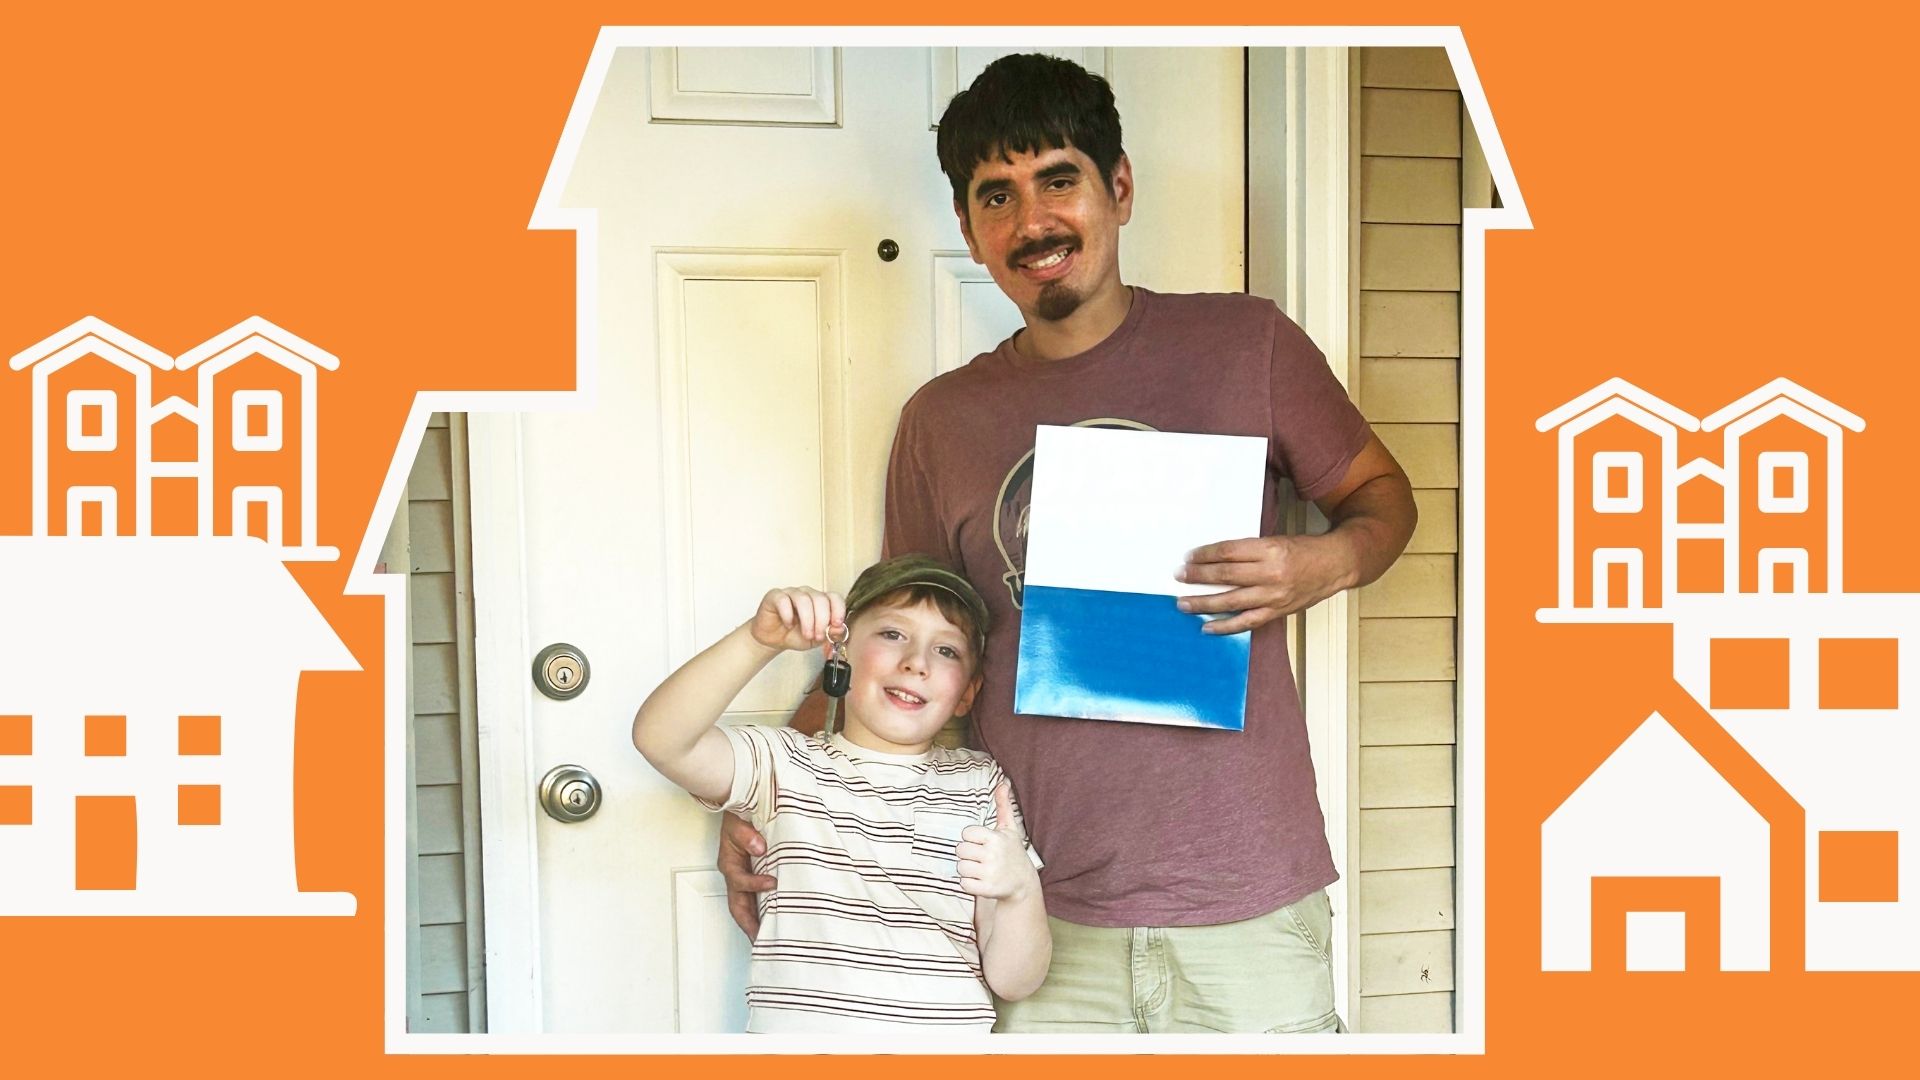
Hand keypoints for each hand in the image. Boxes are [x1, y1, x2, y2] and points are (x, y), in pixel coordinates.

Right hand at [718, 810, 774, 939]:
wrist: (739, 809)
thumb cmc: (738, 816)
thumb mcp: (739, 822)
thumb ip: (747, 835)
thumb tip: (759, 848)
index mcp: (729, 863)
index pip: (740, 880)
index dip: (754, 884)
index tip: (772, 883)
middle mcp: (734, 875)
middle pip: (738, 906)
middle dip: (749, 925)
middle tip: (762, 941)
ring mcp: (741, 879)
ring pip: (745, 907)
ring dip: (755, 924)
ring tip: (769, 940)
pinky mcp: (751, 878)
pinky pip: (754, 900)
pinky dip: (762, 912)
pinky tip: (774, 921)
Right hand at [748, 587, 846, 652]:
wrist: (773, 640)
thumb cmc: (795, 635)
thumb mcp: (816, 639)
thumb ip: (829, 633)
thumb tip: (839, 629)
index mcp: (820, 601)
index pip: (834, 597)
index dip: (838, 610)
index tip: (837, 624)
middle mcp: (807, 594)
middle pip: (820, 599)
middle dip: (821, 620)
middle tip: (818, 636)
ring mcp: (791, 593)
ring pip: (803, 599)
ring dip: (807, 620)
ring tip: (806, 635)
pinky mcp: (775, 596)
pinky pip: (783, 600)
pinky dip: (788, 614)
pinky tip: (788, 624)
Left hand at [955, 783, 1039, 903]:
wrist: (1023, 884)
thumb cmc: (1013, 852)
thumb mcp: (1010, 829)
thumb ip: (1003, 805)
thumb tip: (1003, 782)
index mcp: (995, 838)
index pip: (966, 833)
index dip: (971, 839)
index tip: (982, 843)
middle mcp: (992, 855)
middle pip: (960, 850)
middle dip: (967, 854)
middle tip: (980, 857)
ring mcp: (990, 873)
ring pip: (960, 868)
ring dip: (968, 870)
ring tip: (981, 869)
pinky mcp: (987, 889)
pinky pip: (964, 884)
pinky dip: (969, 884)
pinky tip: (980, 881)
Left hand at [1175, 534, 1355, 634]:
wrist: (1335, 565)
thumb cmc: (1304, 550)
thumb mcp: (1276, 541)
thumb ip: (1249, 551)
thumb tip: (1214, 559)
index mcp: (1270, 549)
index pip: (1228, 552)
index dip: (1205, 555)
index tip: (1188, 557)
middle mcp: (1271, 573)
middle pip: (1226, 575)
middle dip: (1198, 577)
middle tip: (1179, 577)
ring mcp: (1274, 596)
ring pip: (1232, 601)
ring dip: (1204, 603)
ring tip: (1183, 603)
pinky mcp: (1277, 611)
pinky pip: (1247, 622)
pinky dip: (1225, 627)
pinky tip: (1207, 627)